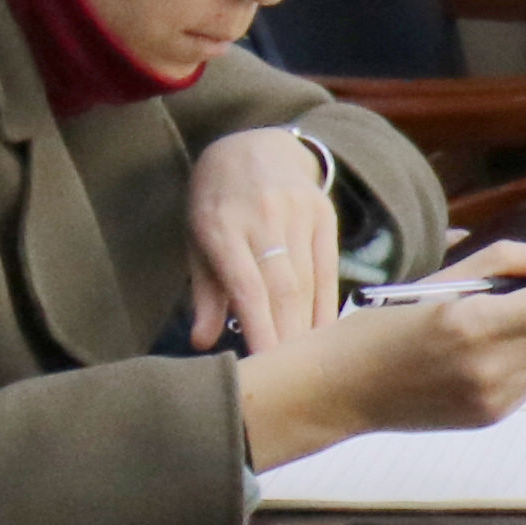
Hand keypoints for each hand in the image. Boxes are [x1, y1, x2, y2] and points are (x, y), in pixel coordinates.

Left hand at [183, 127, 351, 352]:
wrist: (255, 145)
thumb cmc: (216, 202)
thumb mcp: (198, 239)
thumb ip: (204, 291)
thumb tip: (203, 342)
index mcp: (222, 226)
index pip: (247, 287)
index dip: (258, 328)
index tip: (265, 365)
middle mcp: (264, 218)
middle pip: (283, 288)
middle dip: (288, 336)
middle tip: (293, 379)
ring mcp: (299, 213)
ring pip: (308, 281)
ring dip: (309, 326)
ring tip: (310, 365)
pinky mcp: (325, 214)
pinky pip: (328, 268)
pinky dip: (326, 303)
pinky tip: (325, 332)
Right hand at [237, 256, 525, 463]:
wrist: (340, 388)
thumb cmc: (381, 326)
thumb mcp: (438, 282)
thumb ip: (504, 261)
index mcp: (471, 325)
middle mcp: (488, 367)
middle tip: (515, 300)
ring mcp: (491, 399)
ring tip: (502, 329)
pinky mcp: (489, 418)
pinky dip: (524, 364)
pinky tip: (486, 356)